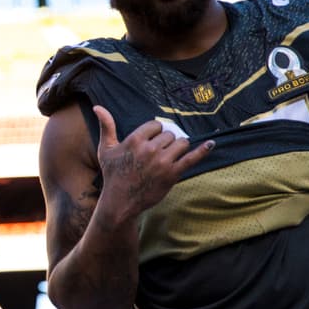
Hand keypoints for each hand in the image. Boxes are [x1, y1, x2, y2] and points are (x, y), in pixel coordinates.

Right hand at [93, 105, 212, 221]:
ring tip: (170, 156)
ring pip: (181, 143)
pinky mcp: (173, 174)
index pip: (155, 125)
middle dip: (166, 142)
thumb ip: (106, 126)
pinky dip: (203, 150)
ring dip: (178, 147)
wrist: (120, 201)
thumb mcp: (106, 149)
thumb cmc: (113, 174)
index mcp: (134, 140)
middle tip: (157, 154)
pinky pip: (192, 158)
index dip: (154, 133)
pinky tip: (211, 144)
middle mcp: (150, 149)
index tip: (149, 142)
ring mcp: (163, 162)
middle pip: (169, 134)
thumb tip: (97, 106)